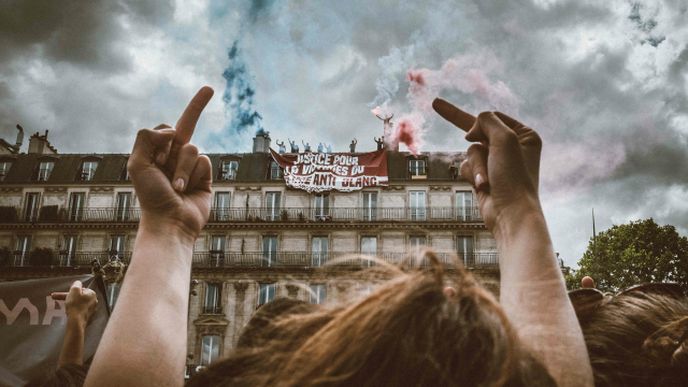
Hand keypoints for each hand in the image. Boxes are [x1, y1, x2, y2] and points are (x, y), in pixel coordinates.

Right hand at [51, 280, 97, 323]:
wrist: (76, 322)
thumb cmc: (75, 305)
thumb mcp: (74, 291)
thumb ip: (76, 285)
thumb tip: (78, 283)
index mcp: (92, 294)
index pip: (81, 290)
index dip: (71, 292)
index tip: (62, 295)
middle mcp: (94, 301)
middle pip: (80, 297)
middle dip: (70, 298)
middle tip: (61, 300)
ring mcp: (92, 310)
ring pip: (80, 304)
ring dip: (72, 304)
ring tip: (65, 306)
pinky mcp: (88, 317)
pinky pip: (80, 311)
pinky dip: (74, 310)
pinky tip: (69, 313)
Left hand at [127, 87, 213, 240]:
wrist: (170, 222)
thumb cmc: (151, 197)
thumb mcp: (138, 165)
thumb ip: (147, 139)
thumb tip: (171, 129)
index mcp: (155, 153)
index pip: (163, 129)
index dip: (164, 133)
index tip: (166, 138)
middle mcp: (173, 157)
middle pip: (187, 124)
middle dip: (198, 105)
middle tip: (210, 88)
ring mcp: (191, 166)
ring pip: (192, 148)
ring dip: (183, 167)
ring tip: (177, 186)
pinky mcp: (206, 176)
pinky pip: (204, 160)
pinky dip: (195, 173)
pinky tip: (189, 189)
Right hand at [433, 98, 542, 235]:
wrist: (510, 214)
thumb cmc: (514, 177)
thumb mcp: (505, 138)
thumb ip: (487, 121)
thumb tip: (470, 131)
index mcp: (524, 135)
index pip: (493, 117)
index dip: (478, 122)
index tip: (439, 106)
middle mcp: (512, 147)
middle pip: (478, 134)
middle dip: (474, 143)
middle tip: (436, 104)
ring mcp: (497, 163)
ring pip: (471, 151)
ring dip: (475, 164)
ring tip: (486, 181)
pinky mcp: (484, 176)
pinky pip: (467, 166)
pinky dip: (471, 175)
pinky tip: (481, 187)